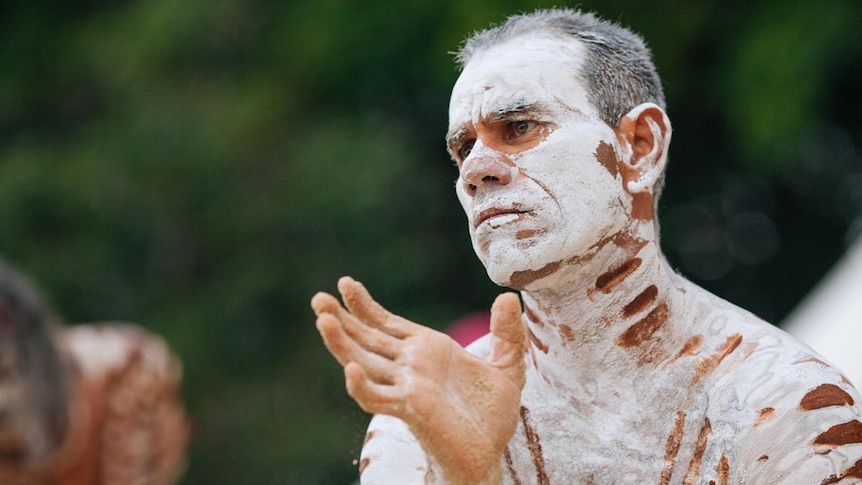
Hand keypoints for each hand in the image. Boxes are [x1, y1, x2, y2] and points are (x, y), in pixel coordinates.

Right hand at [311, 276, 526, 484]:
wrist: (490, 456)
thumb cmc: (490, 416)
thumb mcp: (506, 367)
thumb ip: (507, 334)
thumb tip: (509, 298)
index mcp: (426, 350)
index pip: (386, 323)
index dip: (364, 305)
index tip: (346, 283)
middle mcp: (410, 366)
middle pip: (366, 338)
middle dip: (341, 319)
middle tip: (317, 299)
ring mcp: (406, 386)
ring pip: (364, 362)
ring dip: (342, 343)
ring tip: (323, 320)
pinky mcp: (410, 409)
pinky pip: (377, 397)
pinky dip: (362, 385)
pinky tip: (351, 368)